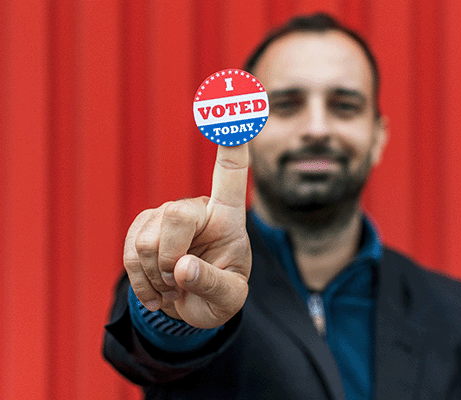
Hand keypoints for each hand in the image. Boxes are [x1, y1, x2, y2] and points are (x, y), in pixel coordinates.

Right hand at [123, 145, 250, 328]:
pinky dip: (141, 282)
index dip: (231, 139)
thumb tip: (182, 268)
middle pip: (175, 216)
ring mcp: (166, 216)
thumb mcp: (228, 299)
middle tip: (181, 283)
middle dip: (171, 260)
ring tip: (174, 286)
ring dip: (157, 277)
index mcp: (227, 217)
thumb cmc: (220, 297)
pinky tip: (157, 290)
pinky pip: (129, 254)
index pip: (231, 171)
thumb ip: (211, 284)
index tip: (234, 104)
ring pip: (146, 242)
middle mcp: (197, 208)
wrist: (192, 307)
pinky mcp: (143, 227)